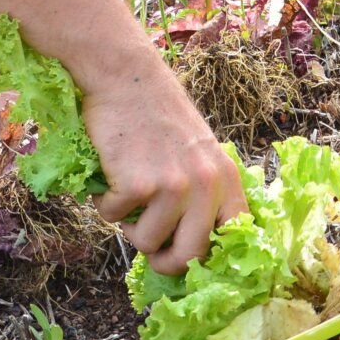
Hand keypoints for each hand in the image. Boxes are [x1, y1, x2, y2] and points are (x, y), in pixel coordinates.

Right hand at [81, 46, 244, 273]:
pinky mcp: (138, 185)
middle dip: (165, 261)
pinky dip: (104, 203)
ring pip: (145, 242)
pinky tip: (110, 176)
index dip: (209, 257)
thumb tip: (192, 247)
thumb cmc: (159, 116)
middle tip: (151, 252)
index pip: (234, 236)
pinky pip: (113, 219)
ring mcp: (173, 186)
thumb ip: (204, 193)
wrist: (127, 77)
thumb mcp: (200, 153)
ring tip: (128, 193)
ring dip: (128, 225)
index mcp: (226, 179)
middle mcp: (206, 185)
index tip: (188, 258)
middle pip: (190, 255)